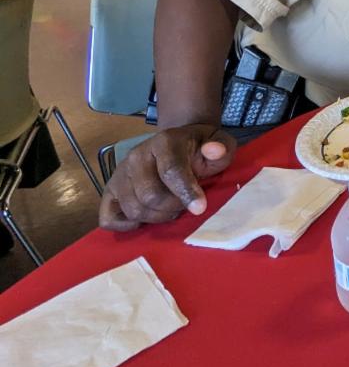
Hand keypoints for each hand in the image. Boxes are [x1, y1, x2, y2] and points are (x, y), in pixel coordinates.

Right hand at [98, 124, 237, 231]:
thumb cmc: (200, 148)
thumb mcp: (219, 143)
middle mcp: (137, 156)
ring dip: (156, 217)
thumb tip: (214, 151)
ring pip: (133, 209)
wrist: (176, 144)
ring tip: (170, 209)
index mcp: (164, 142)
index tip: (200, 208)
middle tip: (184, 205)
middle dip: (172, 207)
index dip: (186, 191)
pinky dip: (127, 225)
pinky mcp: (110, 190)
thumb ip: (222, 147)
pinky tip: (145, 219)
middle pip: (150, 195)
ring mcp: (120, 174)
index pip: (171, 169)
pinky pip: (108, 218)